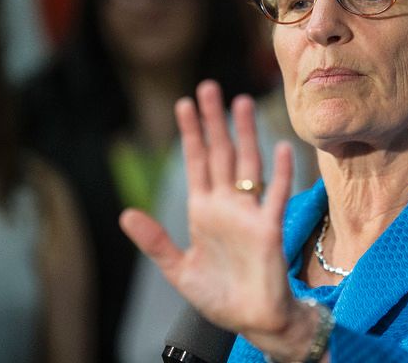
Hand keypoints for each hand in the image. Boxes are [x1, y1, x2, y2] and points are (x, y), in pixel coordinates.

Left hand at [120, 80, 298, 338]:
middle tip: (209, 87)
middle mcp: (227, 204)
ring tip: (241, 103)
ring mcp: (249, 212)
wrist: (251, 318)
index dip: (190, 133)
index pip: (196, 162)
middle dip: (214, 121)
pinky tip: (282, 149)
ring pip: (247, 164)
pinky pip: (277, 195)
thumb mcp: (179, 269)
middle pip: (220, 153)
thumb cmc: (218, 295)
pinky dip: (281, 173)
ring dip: (245, 135)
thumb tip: (125, 213)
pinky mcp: (269, 228)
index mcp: (203, 209)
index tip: (183, 104)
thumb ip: (155, 242)